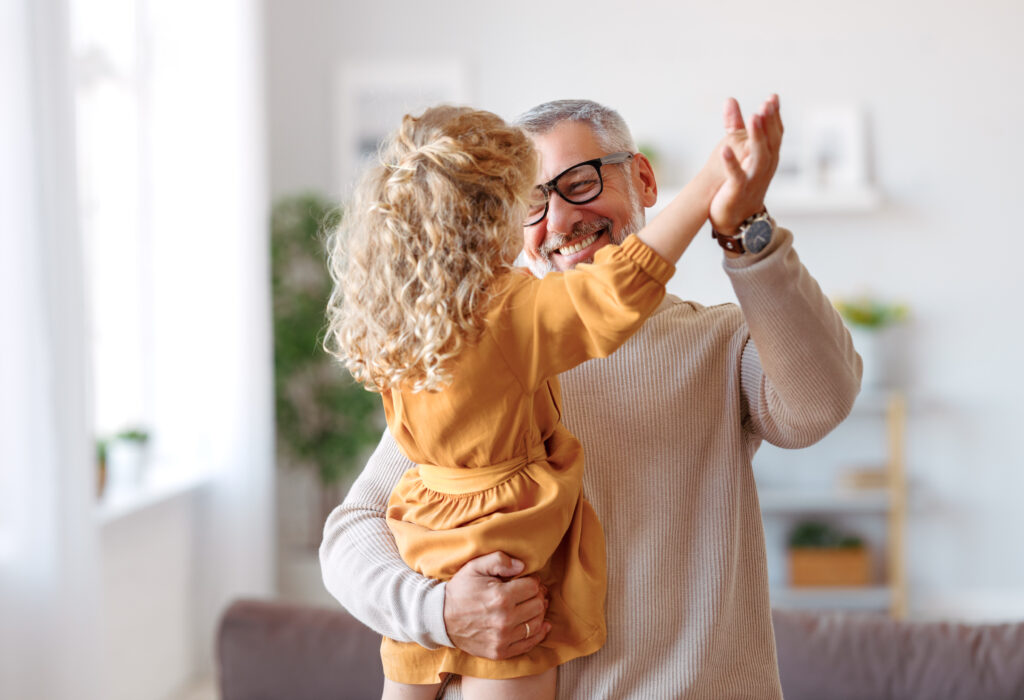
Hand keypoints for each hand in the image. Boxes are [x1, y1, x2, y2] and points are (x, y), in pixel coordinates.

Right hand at [442, 551, 549, 659]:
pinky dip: (538, 634)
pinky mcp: (500, 652)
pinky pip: (529, 644)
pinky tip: (540, 625)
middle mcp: (504, 620)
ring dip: (538, 613)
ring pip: (537, 623)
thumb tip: (522, 566)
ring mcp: (503, 638)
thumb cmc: (461, 590)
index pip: (533, 587)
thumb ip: (499, 560)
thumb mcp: (475, 566)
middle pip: (538, 605)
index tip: (527, 580)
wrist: (441, 619)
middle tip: (530, 593)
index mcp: (500, 597)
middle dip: (537, 596)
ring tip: (531, 606)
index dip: (533, 581)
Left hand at [708, 94, 782, 234]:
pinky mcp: (738, 190)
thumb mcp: (741, 152)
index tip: (773, 97)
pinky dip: (731, 163)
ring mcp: (752, 179)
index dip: (774, 116)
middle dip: (770, 122)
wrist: (735, 220)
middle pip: (771, 142)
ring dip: (757, 137)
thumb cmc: (738, 183)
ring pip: (759, 156)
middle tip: (767, 103)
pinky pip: (736, 176)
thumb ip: (736, 126)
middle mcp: (764, 167)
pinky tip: (724, 149)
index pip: (775, 134)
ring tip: (754, 118)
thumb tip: (730, 99)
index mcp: (767, 157)